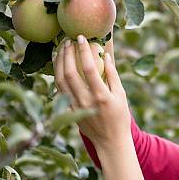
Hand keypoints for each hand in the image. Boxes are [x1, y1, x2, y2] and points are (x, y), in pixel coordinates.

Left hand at [53, 33, 130, 149]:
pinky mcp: (69, 112)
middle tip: (67, 41)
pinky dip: (57, 76)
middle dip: (67, 54)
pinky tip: (58, 66)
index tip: (81, 38)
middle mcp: (85, 101)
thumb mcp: (121, 96)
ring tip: (60, 50)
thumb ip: (113, 75)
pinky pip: (59, 91)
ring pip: (60, 81)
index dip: (82, 51)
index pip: (88, 68)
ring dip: (58, 63)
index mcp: (101, 96)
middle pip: (69, 73)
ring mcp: (75, 107)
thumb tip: (106, 55)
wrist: (110, 141)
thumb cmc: (119, 117)